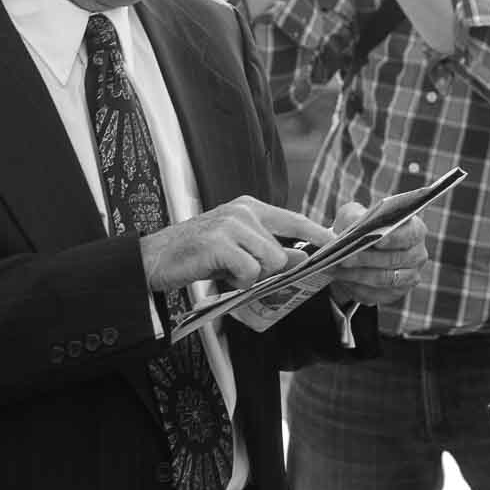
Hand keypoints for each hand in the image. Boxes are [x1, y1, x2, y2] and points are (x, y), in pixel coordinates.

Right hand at [140, 196, 330, 293]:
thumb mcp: (235, 247)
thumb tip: (302, 259)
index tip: (337, 244)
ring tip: (229, 275)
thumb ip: (266, 248)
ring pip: (269, 260)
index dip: (318, 233)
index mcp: (250, 208)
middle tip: (246, 276)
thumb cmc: (196, 255)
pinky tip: (220, 277)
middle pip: (282, 249)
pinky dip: (237, 282)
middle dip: (272, 271)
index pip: (294, 219)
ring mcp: (231, 225)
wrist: (153, 260)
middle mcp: (243, 211)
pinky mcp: (219, 242)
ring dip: (252, 278)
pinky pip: (248, 271)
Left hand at [324, 211, 429, 307]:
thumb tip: (356, 226)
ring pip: (384, 278)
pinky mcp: (396, 293)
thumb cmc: (360, 229)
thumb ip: (356, 216)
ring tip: (337, 269)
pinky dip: (356, 287)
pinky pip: (376, 293)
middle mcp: (417, 255)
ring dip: (358, 274)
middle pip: (394, 259)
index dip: (394, 238)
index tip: (376, 240)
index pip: (409, 235)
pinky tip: (341, 279)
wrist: (358, 251)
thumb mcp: (356, 215)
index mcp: (415, 231)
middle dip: (367, 258)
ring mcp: (409, 276)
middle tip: (345, 258)